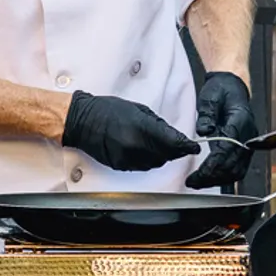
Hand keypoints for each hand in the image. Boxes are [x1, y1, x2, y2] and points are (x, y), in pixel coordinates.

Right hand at [63, 90, 200, 172]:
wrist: (82, 121)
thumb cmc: (106, 111)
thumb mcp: (137, 109)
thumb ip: (157, 124)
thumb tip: (172, 135)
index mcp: (141, 128)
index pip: (173, 142)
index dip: (186, 146)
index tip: (193, 147)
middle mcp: (136, 146)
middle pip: (166, 155)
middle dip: (173, 150)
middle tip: (175, 143)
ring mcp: (128, 158)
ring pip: (155, 163)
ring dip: (160, 156)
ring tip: (153, 143)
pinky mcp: (121, 166)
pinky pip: (142, 166)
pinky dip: (147, 160)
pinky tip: (141, 149)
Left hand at [191, 70, 257, 188]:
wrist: (232, 87)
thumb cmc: (222, 91)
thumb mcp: (210, 97)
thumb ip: (207, 114)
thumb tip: (204, 130)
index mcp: (240, 121)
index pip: (228, 149)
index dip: (214, 164)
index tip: (199, 173)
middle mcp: (247, 135)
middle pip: (233, 165)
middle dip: (213, 177)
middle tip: (193, 182)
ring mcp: (247, 143)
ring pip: (236, 171)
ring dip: (218, 180)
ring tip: (198, 183)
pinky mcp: (244, 149)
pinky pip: (237, 169)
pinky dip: (224, 177)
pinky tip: (209, 179)